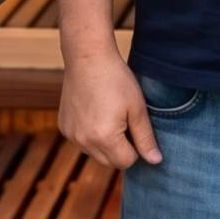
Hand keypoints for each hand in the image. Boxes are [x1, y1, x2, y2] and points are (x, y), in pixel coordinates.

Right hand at [59, 49, 161, 169]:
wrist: (88, 57)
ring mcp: (71, 135)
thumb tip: (155, 161)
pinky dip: (90, 134)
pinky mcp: (64, 127)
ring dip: (105, 143)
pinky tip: (94, 111)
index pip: (127, 162)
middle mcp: (84, 141)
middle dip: (120, 148)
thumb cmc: (116, 79)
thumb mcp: (137, 107)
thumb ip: (145, 138)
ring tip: (109, 114)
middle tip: (124, 120)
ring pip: (95, 153)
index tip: (135, 125)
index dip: (136, 147)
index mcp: (105, 138)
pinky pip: (82, 142)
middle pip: (110, 162)